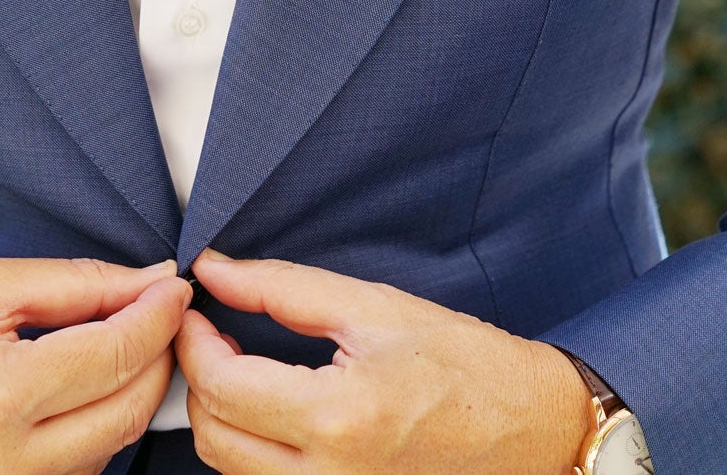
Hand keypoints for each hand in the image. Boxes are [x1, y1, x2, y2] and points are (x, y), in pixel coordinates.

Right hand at [0, 255, 190, 474]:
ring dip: (126, 394)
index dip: (157, 313)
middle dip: (156, 355)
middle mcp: (3, 467)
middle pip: (129, 411)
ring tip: (109, 346)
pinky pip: (77, 474)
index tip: (174, 285)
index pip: (115, 355)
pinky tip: (75, 392)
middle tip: (154, 310)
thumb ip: (71, 285)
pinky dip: (92, 430)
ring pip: (110, 448)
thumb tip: (146, 280)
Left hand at [175, 249, 592, 473]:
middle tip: (214, 336)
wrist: (533, 427)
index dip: (193, 341)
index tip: (197, 311)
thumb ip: (282, 287)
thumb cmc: (466, 365)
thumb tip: (215, 271)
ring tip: (243, 369)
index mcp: (341, 417)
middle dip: (200, 379)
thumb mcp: (374, 307)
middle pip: (214, 436)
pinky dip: (252, 451)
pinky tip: (273, 412)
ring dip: (222, 417)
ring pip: (231, 469)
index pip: (222, 385)